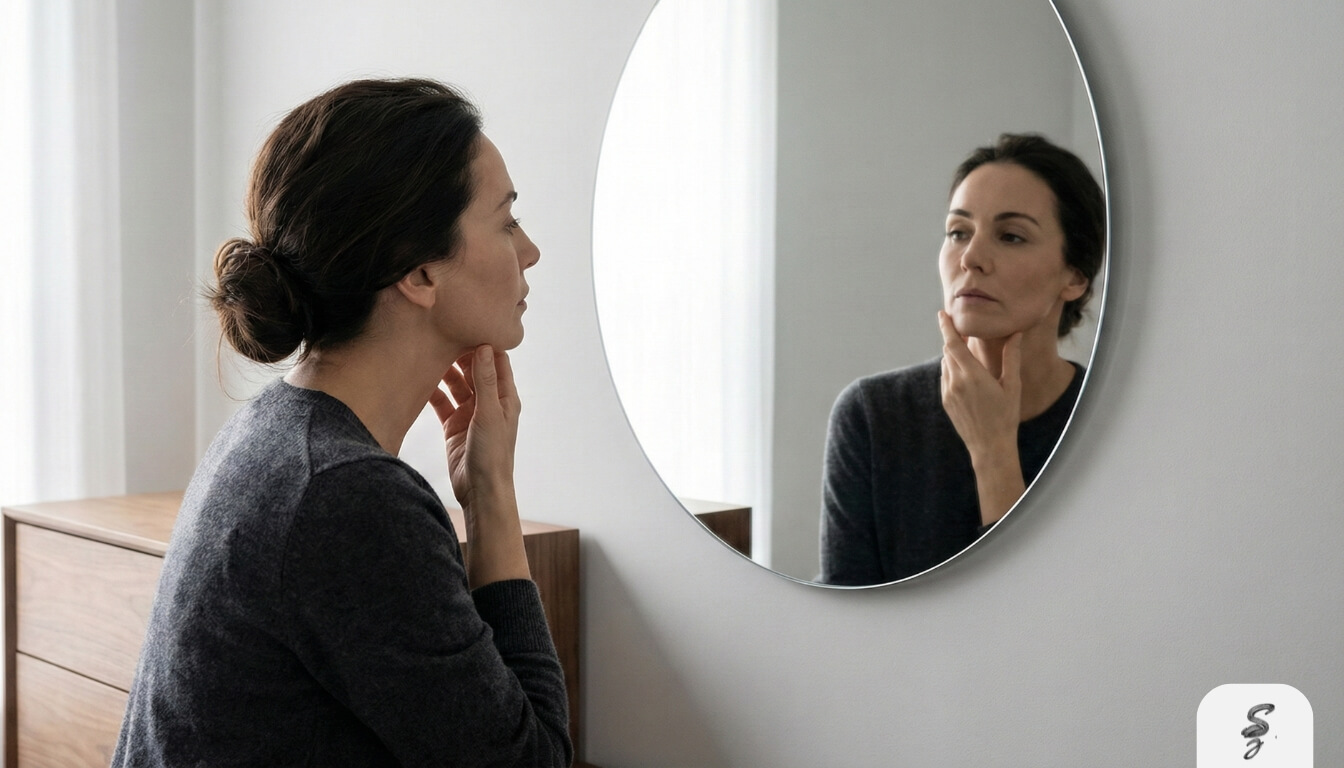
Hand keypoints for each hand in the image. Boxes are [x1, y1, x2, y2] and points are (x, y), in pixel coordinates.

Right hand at [428, 345, 520, 510]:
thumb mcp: (489, 414)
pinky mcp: (454, 425)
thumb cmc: (493, 455)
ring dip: (444, 372)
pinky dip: (433, 392)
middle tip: (440, 335)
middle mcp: (489, 402)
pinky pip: (442, 403)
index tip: (467, 323)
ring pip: (456, 385)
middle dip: (459, 354)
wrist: (480, 491)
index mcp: (505, 397)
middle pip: (473, 370)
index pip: (496, 361)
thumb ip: (486, 381)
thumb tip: (485, 346)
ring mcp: (470, 413)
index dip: (483, 343)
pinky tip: (419, 379)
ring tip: (426, 352)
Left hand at [937, 311, 1020, 455]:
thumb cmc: (1006, 416)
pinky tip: (965, 371)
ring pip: (946, 363)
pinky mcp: (946, 401)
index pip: (953, 343)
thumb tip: (1016, 334)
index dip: (947, 326)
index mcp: (972, 375)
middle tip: (960, 327)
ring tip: (966, 349)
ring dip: (953, 353)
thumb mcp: (1012, 385)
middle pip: (948, 350)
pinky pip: (945, 377)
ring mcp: (948, 392)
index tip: (943, 313)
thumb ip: (1011, 357)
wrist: (989, 446)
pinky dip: (952, 368)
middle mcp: (955, 381)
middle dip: (952, 337)